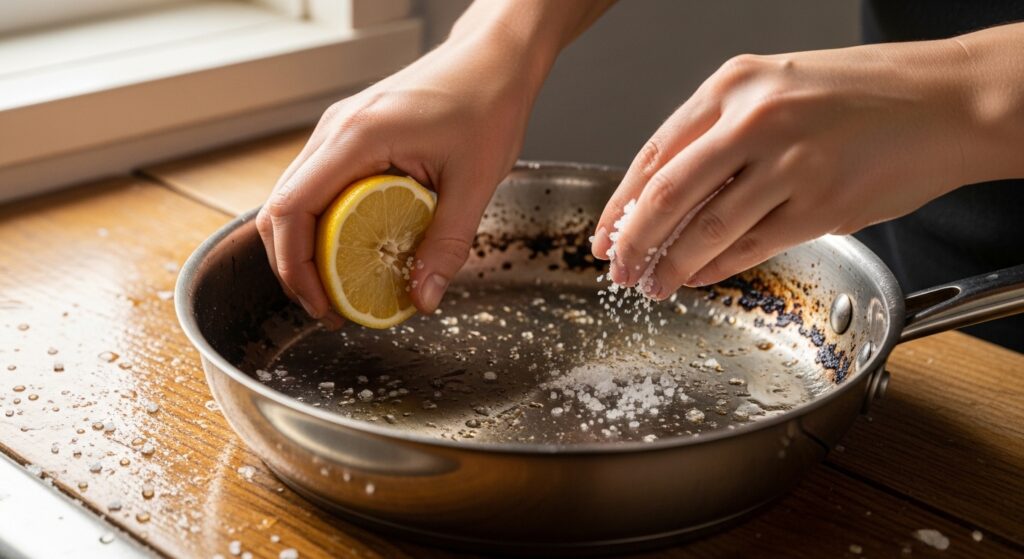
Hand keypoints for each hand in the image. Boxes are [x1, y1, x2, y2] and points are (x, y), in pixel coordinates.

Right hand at [256, 30, 550, 323]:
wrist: (493, 59)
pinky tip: (351, 252)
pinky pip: (319, 186)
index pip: (292, 207)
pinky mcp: (350, 135)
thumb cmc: (488, 104)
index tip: (321, 305)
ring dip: (306, 248)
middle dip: (294, 267)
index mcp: (357, 136)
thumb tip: (422, 298)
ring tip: (338, 289)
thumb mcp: (475, 183)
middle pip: (281, 208)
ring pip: (294, 198)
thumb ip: (447, 244)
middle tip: (329, 310)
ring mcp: (338, 130)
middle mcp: (335, 129)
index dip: (294, 266)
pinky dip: (324, 225)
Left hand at [591, 40, 978, 297]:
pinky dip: (717, 267)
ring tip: (654, 286)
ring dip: (672, 265)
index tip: (604, 234)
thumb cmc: (863, 94)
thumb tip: (668, 193)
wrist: (948, 101)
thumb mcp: (778, 86)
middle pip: (666, 196)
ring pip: (706, 228)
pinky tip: (699, 278)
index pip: (654, 154)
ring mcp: (788, 164)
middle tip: (617, 271)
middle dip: (634, 243)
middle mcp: (754, 120)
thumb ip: (722, 131)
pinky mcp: (822, 206)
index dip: (620, 203)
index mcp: (734, 84)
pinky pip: (751, 246)